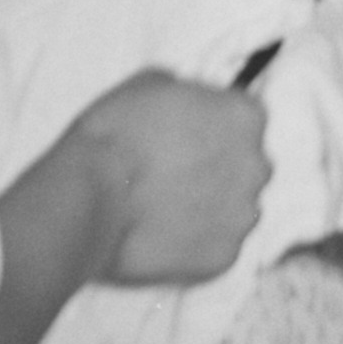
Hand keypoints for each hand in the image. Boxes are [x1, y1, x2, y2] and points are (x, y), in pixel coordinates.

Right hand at [69, 70, 272, 289]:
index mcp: (244, 117)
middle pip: (246, 166)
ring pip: (234, 210)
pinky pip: (216, 246)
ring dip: (209, 208)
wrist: (87, 201)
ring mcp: (242, 217)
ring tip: (163, 210)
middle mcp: (255, 167)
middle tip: (173, 175)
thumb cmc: (113, 136)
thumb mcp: (149, 85)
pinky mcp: (224, 258)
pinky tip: (161, 235)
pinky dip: (195, 243)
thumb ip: (186, 94)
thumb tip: (189, 106)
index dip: (214, 127)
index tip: (188, 137)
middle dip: (218, 169)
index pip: (245, 119)